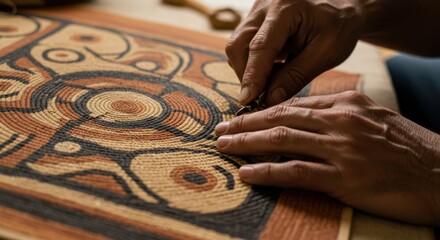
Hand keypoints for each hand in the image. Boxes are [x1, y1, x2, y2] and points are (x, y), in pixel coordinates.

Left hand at [215, 91, 439, 225]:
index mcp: (346, 105)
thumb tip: (303, 118)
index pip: (292, 105)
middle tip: (220, 131)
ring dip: (247, 144)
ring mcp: (341, 149)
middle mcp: (340, 122)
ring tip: (224, 148)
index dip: (261, 112)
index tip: (240, 119)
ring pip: (282, 140)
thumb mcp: (371, 118)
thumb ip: (337, 114)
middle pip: (280, 118)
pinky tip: (248, 174)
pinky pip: (297, 172)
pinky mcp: (345, 178)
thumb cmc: (405, 147)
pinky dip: (268, 172)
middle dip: (245, 125)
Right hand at [226, 0, 363, 105]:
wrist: (343, 7)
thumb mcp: (326, 53)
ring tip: (273, 80)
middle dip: (246, 74)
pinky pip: (244, 43)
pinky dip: (254, 61)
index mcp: (286, 7)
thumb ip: (296, 76)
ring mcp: (258, 9)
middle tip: (261, 96)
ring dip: (249, 68)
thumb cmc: (340, 26)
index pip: (260, 46)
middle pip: (238, 44)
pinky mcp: (256, 17)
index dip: (252, 76)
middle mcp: (266, 4)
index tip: (247, 100)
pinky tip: (273, 68)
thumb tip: (269, 99)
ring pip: (237, 45)